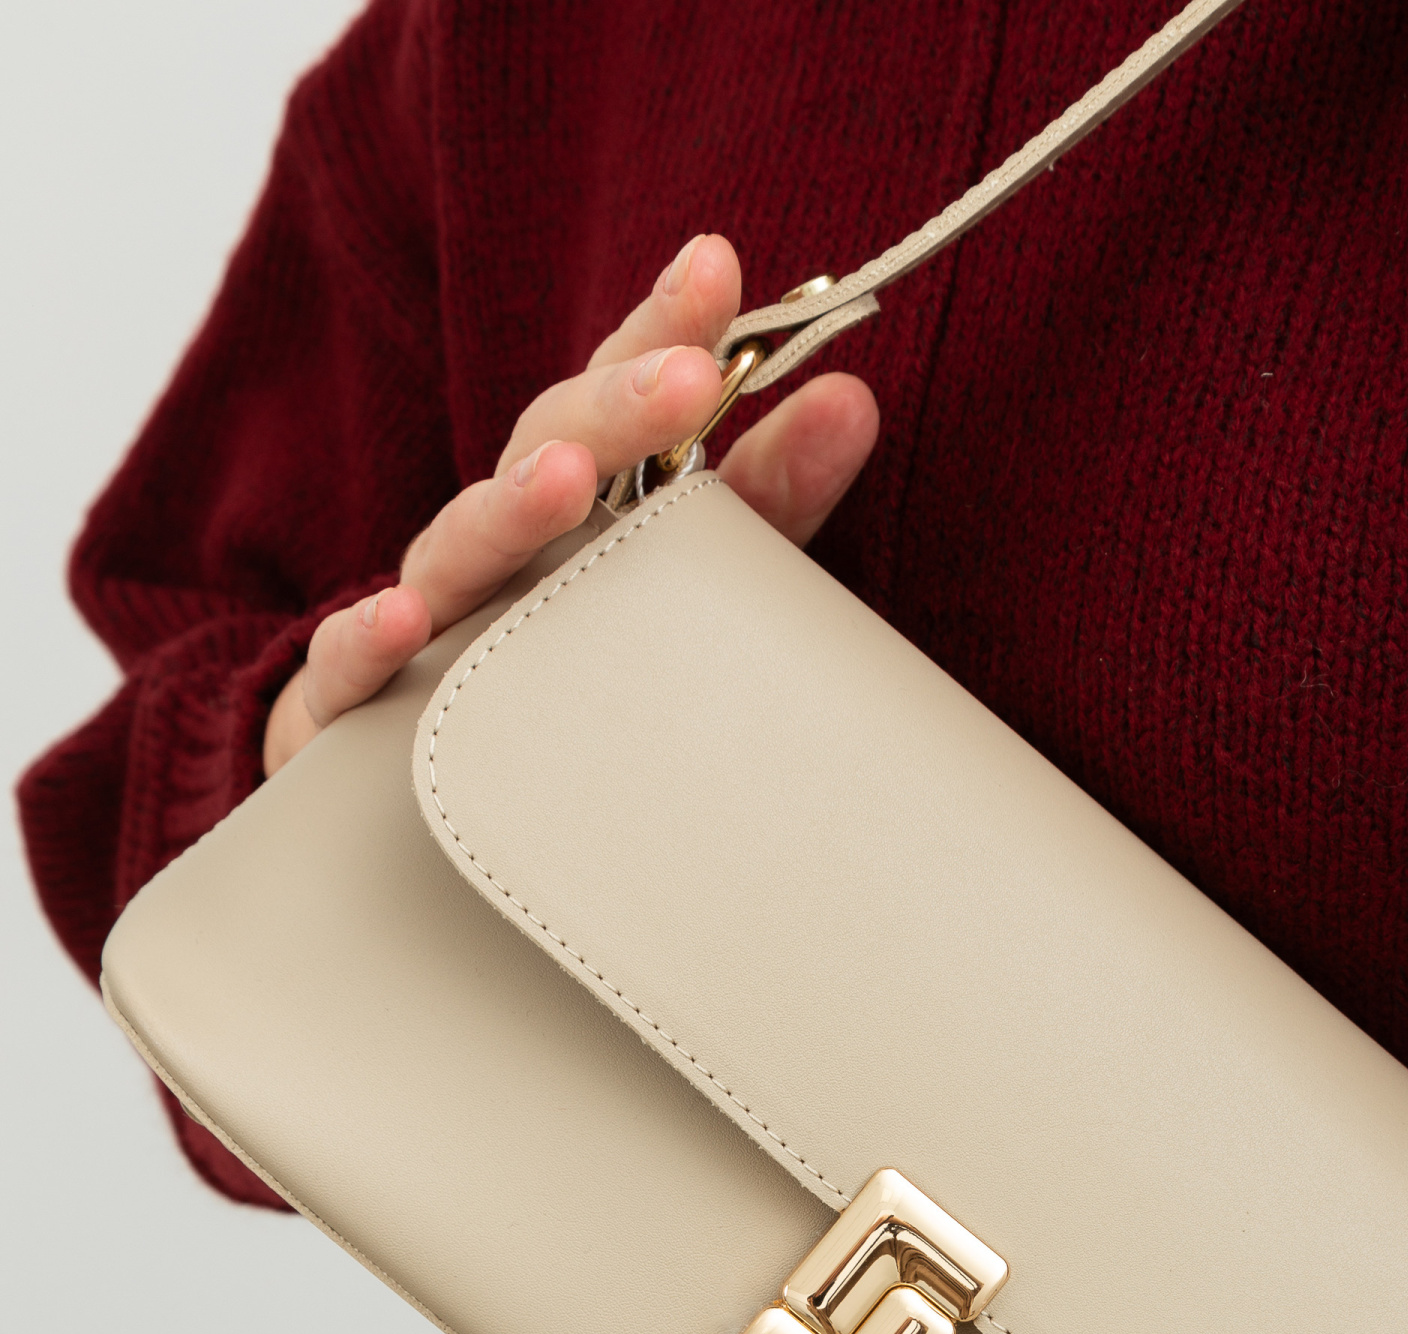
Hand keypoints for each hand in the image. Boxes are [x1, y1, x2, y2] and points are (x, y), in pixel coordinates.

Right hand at [263, 235, 876, 772]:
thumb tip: (852, 400)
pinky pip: (349, 669)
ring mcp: (427, 615)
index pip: (615, 393)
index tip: (718, 266)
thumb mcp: (685, 576)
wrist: (422, 787)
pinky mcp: (358, 704)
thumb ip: (765, 503)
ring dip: (510, 509)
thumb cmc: (571, 666)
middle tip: (692, 375)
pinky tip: (400, 623)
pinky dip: (365, 641)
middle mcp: (497, 538)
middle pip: (545, 450)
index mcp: (570, 494)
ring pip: (459, 550)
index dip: (661, 328)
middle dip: (615, 408)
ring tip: (569, 477)